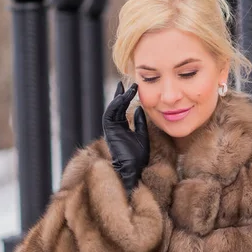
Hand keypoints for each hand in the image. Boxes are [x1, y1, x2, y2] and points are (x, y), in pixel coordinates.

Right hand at [103, 82, 149, 196]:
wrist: (133, 168)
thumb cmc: (138, 156)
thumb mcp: (142, 135)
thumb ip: (140, 122)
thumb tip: (140, 108)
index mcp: (121, 128)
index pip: (121, 109)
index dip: (125, 98)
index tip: (130, 88)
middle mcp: (114, 127)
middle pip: (115, 107)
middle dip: (119, 94)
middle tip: (124, 83)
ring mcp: (110, 129)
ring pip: (112, 109)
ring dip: (118, 98)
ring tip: (127, 88)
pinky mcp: (109, 131)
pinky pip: (110, 115)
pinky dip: (115, 105)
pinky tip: (122, 98)